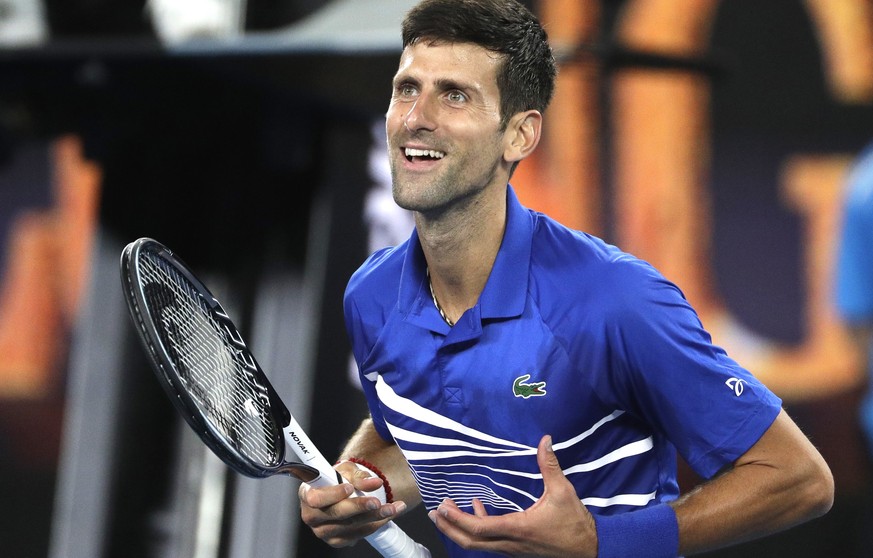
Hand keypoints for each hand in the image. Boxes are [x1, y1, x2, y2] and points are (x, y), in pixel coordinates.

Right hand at [298, 461, 408, 547]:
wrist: (343, 492)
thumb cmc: (338, 478)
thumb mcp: (347, 470)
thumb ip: (359, 476)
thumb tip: (374, 482)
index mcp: (307, 493)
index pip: (316, 498)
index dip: (332, 494)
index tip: (349, 487)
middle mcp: (311, 515)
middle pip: (335, 514)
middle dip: (359, 507)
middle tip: (376, 502)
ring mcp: (323, 531)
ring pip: (349, 526)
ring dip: (374, 517)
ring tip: (392, 507)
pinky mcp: (336, 540)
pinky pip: (357, 535)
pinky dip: (375, 525)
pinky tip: (387, 515)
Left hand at [428, 435, 597, 556]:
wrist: (589, 550)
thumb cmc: (575, 523)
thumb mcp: (563, 491)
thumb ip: (550, 465)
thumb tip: (544, 440)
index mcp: (518, 529)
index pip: (479, 528)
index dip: (457, 519)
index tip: (443, 507)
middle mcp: (510, 543)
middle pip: (470, 542)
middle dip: (449, 527)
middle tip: (435, 511)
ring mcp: (512, 549)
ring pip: (478, 544)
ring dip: (460, 529)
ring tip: (447, 511)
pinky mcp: (516, 549)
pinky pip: (489, 542)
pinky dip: (478, 528)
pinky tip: (477, 509)